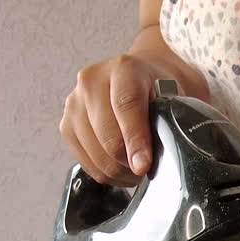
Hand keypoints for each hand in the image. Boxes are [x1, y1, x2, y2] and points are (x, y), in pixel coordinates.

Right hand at [60, 54, 177, 186]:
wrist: (139, 79)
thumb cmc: (159, 90)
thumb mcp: (173, 97)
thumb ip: (170, 120)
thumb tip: (168, 151)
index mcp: (124, 68)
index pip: (126, 104)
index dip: (136, 139)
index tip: (143, 166)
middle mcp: (92, 81)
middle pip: (107, 136)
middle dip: (130, 163)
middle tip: (148, 170)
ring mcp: (74, 103)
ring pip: (96, 154)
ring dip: (119, 171)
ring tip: (136, 169)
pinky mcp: (66, 126)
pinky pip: (85, 162)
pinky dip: (105, 173)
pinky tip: (120, 168)